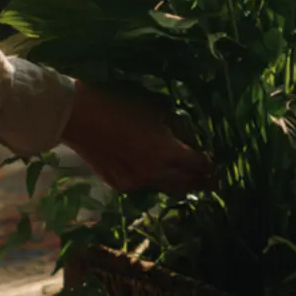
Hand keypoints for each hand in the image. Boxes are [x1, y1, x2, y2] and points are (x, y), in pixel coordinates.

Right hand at [60, 81, 212, 193]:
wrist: (80, 118)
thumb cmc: (120, 106)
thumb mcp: (156, 112)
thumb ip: (175, 129)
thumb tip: (186, 138)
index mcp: (169, 152)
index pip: (198, 164)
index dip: (209, 165)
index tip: (215, 165)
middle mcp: (156, 173)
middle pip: (186, 183)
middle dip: (199, 181)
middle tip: (210, 182)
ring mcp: (137, 183)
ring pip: (165, 188)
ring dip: (177, 183)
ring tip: (187, 181)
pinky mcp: (120, 185)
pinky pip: (144, 186)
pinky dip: (153, 180)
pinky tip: (154, 173)